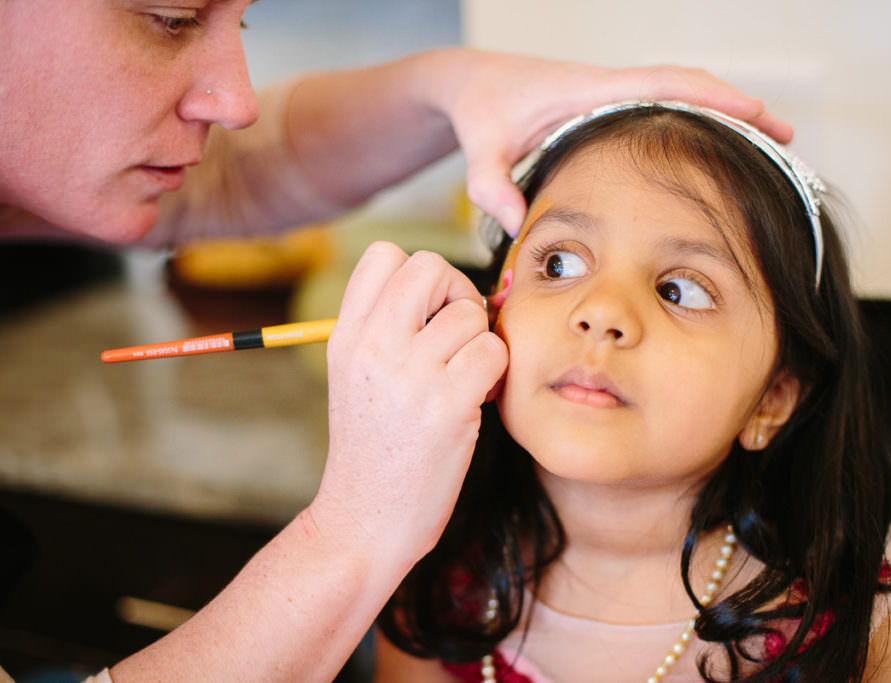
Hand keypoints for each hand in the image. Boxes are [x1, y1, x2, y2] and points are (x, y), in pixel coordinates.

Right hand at [309, 242, 507, 564]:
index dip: (420, 273)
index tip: (429, 311)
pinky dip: (496, 373)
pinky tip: (477, 399)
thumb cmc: (373, 448)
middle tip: (457, 334)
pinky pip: (493, 351)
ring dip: (480, 342)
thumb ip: (391, 329)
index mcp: (346, 336)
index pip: (384, 254)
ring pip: (471, 312)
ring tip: (464, 378)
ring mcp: (410, 375)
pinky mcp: (448, 405)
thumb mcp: (358, 377)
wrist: (364, 521)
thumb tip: (458, 289)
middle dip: (457, 291)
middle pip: (430, 265)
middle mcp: (372, 347)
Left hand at [431, 49, 792, 235]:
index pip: (661, 85)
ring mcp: (609, 93)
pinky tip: (714, 145)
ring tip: (768, 140)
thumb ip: (492, 185)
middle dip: (737, 107)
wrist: (470, 84)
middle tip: (784, 134)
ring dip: (722, 112)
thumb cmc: (480, 111)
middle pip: (686, 86)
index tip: (755, 111)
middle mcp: (607, 86)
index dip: (710, 97)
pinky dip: (696, 117)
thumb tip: (517, 224)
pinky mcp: (606, 105)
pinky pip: (662, 105)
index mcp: (588, 90)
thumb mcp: (481, 150)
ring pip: (679, 94)